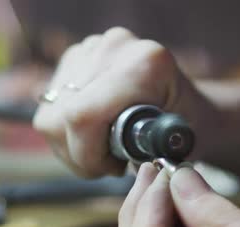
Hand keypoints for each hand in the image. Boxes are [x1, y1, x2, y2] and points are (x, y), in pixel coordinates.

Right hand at [33, 27, 219, 176]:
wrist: (190, 106)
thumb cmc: (190, 130)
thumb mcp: (178, 147)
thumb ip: (147, 151)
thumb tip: (116, 159)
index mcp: (145, 64)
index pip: (83, 117)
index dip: (88, 154)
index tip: (113, 167)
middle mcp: (113, 47)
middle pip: (59, 119)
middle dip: (79, 154)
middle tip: (109, 163)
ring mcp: (90, 49)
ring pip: (49, 117)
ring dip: (70, 147)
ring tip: (103, 149)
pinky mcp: (74, 58)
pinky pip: (50, 108)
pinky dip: (66, 132)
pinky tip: (93, 134)